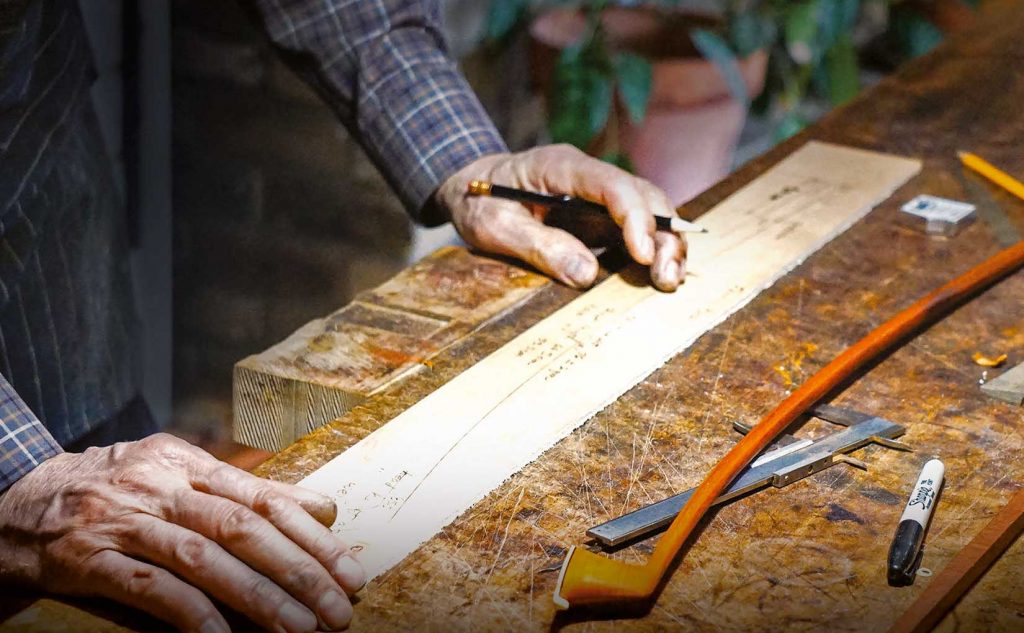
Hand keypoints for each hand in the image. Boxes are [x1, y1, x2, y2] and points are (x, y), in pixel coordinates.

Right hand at [0, 434, 363, 631]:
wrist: (21, 501)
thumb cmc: (119, 489)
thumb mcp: (181, 475)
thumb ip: (251, 493)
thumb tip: (324, 508)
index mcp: (191, 462)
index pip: (266, 498)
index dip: (313, 537)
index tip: (351, 571)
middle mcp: (163, 486)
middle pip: (244, 527)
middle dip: (300, 570)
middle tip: (338, 608)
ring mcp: (126, 521)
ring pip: (204, 559)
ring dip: (259, 598)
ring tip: (301, 629)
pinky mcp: (90, 559)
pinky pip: (150, 590)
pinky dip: (193, 615)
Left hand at [434, 144, 686, 290]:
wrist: (471, 185)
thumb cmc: (478, 201)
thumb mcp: (494, 226)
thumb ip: (538, 247)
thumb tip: (587, 276)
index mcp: (560, 166)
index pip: (610, 184)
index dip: (633, 217)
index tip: (642, 254)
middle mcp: (587, 174)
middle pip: (641, 194)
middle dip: (662, 233)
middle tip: (667, 276)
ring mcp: (597, 191)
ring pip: (647, 208)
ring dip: (665, 242)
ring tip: (670, 280)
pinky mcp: (599, 212)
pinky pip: (635, 225)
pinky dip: (651, 248)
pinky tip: (659, 273)